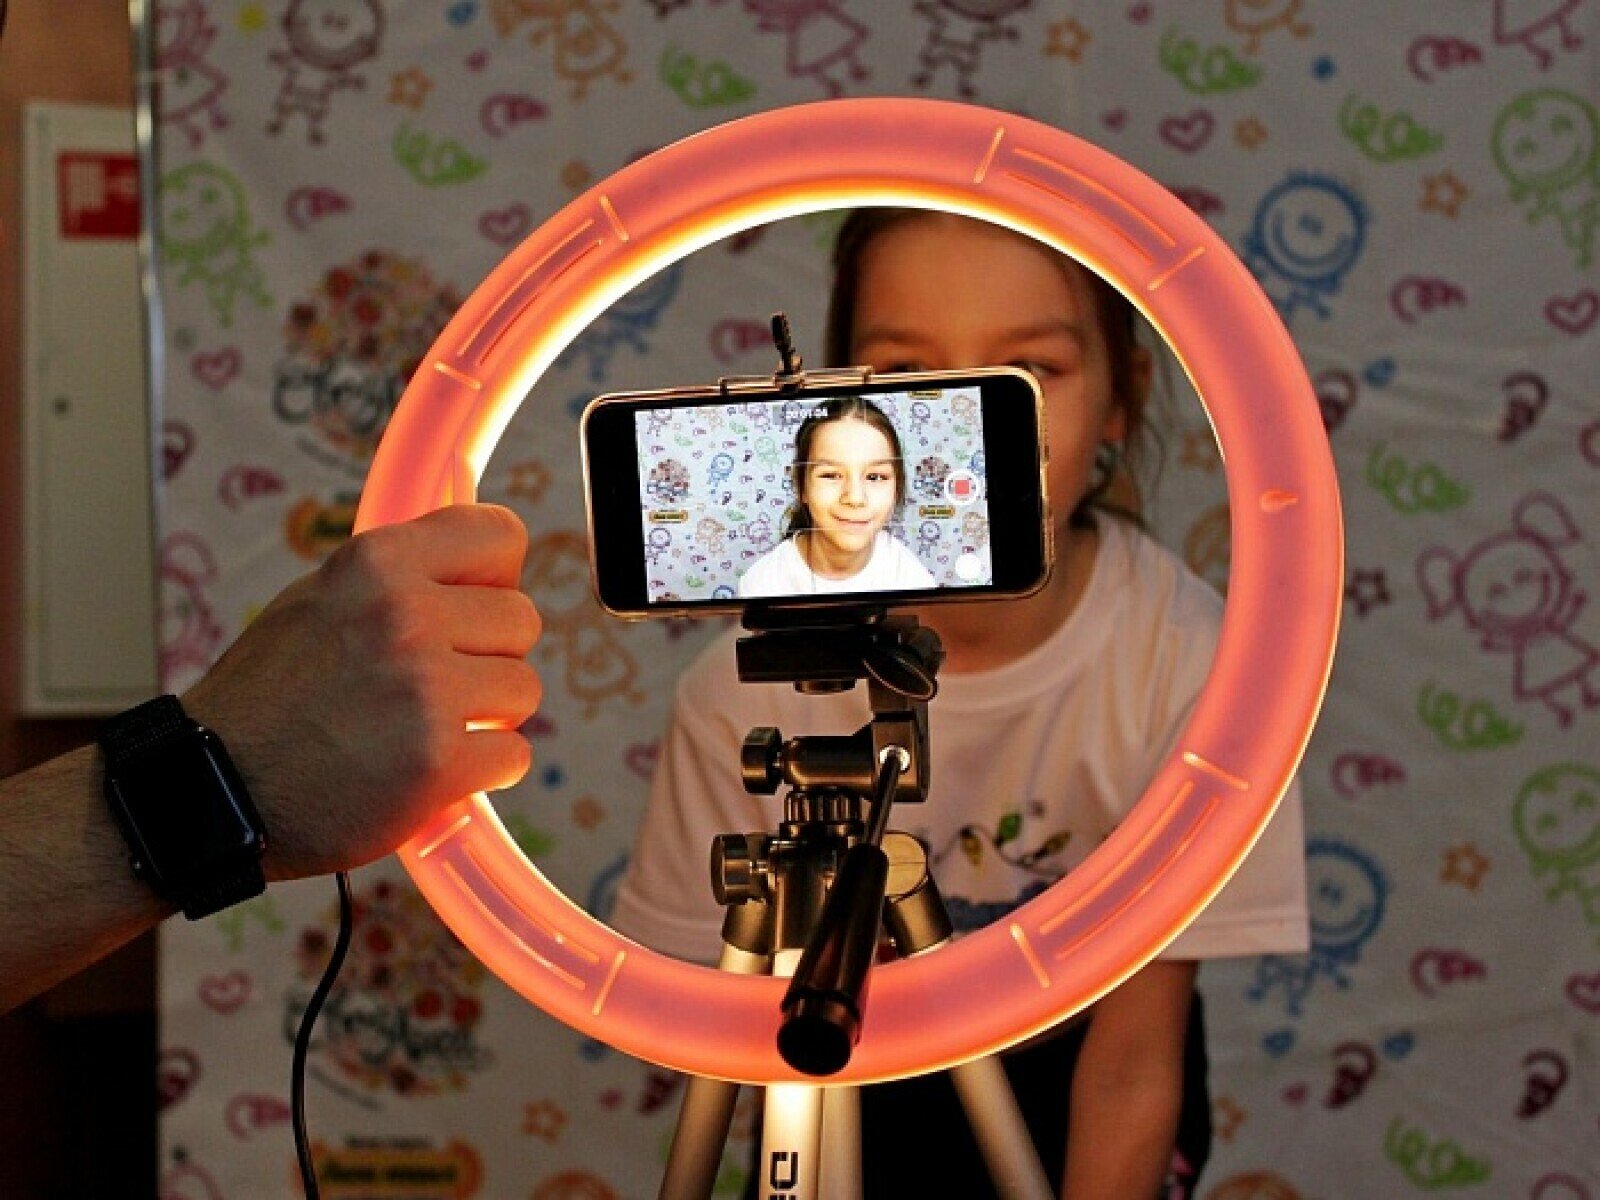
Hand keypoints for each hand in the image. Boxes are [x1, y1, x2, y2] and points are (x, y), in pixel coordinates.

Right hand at [182, 504, 541, 880]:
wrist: (210, 790)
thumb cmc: (267, 698)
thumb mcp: (319, 599)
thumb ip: (398, 576)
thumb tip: (476, 564)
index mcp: (377, 563)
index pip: (500, 535)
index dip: (497, 577)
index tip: (476, 605)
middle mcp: (405, 615)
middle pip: (521, 620)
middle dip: (488, 656)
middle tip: (434, 684)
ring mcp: (425, 690)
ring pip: (524, 689)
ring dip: (487, 716)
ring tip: (425, 728)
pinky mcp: (438, 762)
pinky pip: (513, 755)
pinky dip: (484, 772)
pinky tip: (432, 771)